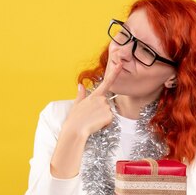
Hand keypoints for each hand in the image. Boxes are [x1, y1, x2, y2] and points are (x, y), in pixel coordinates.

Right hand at [50, 61, 122, 178]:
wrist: (75, 130)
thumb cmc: (74, 119)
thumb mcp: (76, 104)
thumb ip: (81, 94)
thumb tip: (80, 85)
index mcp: (94, 95)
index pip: (107, 81)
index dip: (115, 72)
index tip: (121, 64)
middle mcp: (102, 99)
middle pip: (106, 103)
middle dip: (101, 110)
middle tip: (90, 116)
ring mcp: (106, 107)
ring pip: (108, 112)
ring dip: (102, 117)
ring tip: (92, 121)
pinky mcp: (109, 116)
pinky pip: (110, 120)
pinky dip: (105, 124)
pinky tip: (96, 125)